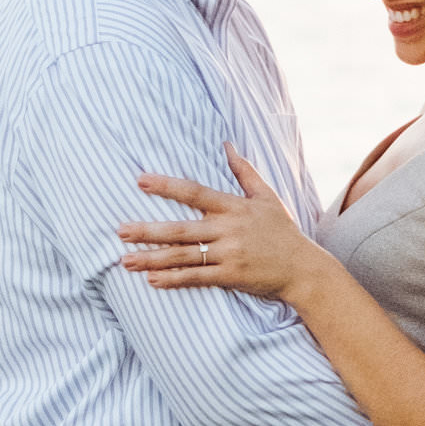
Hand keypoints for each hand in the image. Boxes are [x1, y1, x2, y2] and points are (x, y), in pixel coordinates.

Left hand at [119, 152, 316, 300]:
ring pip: (184, 255)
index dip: (166, 186)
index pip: (194, 192)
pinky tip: (152, 280)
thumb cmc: (283, 232)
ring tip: (125, 260)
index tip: (140, 181)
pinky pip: (197, 278)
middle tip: (120, 230)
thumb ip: (244, 171)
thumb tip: (227, 144)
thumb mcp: (267, 197)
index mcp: (234, 207)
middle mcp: (228, 229)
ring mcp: (229, 254)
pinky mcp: (231, 276)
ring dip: (153, 258)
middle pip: (181, 229)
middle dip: (148, 230)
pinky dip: (174, 280)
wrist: (304, 269)